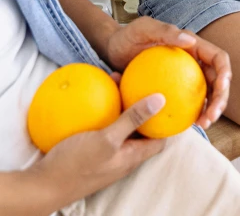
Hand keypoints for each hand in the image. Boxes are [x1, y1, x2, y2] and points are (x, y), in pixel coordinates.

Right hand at [32, 93, 165, 211]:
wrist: (42, 185)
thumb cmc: (76, 165)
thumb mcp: (107, 140)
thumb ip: (132, 119)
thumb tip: (161, 100)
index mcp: (132, 156)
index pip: (159, 139)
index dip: (166, 121)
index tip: (170, 98)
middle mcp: (122, 156)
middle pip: (140, 129)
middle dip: (142, 106)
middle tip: (140, 82)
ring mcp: (106, 153)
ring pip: (121, 126)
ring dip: (122, 105)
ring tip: (117, 81)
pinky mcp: (90, 149)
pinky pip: (103, 127)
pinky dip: (104, 111)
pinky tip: (95, 96)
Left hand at [106, 17, 230, 129]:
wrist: (113, 50)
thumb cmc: (127, 37)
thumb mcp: (143, 29)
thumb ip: (165, 32)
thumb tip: (190, 41)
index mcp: (192, 45)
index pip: (217, 58)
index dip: (225, 72)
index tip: (221, 88)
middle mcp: (193, 61)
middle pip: (217, 80)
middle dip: (221, 98)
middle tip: (211, 116)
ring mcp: (185, 76)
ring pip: (207, 94)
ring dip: (211, 110)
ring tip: (203, 124)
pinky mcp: (174, 89)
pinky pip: (188, 103)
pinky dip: (192, 114)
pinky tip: (187, 126)